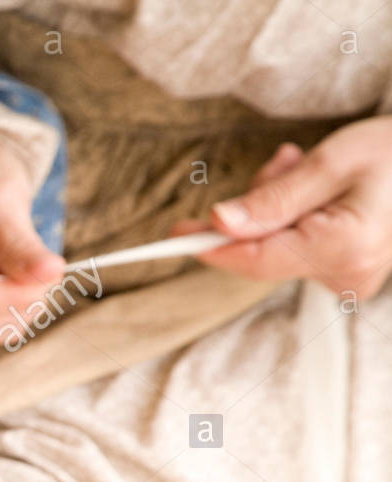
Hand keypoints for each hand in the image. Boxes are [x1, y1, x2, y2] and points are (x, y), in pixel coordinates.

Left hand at [178, 116, 391, 299]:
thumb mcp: (332, 162)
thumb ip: (274, 198)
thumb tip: (221, 223)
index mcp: (344, 249)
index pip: (256, 259)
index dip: (213, 246)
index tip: (177, 235)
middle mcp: (346, 275)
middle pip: (264, 249)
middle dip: (259, 205)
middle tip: (283, 159)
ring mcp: (349, 278)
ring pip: (278, 244)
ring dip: (278, 203)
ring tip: (306, 165)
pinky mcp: (347, 271)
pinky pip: (298, 245)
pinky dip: (296, 214)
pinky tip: (318, 187)